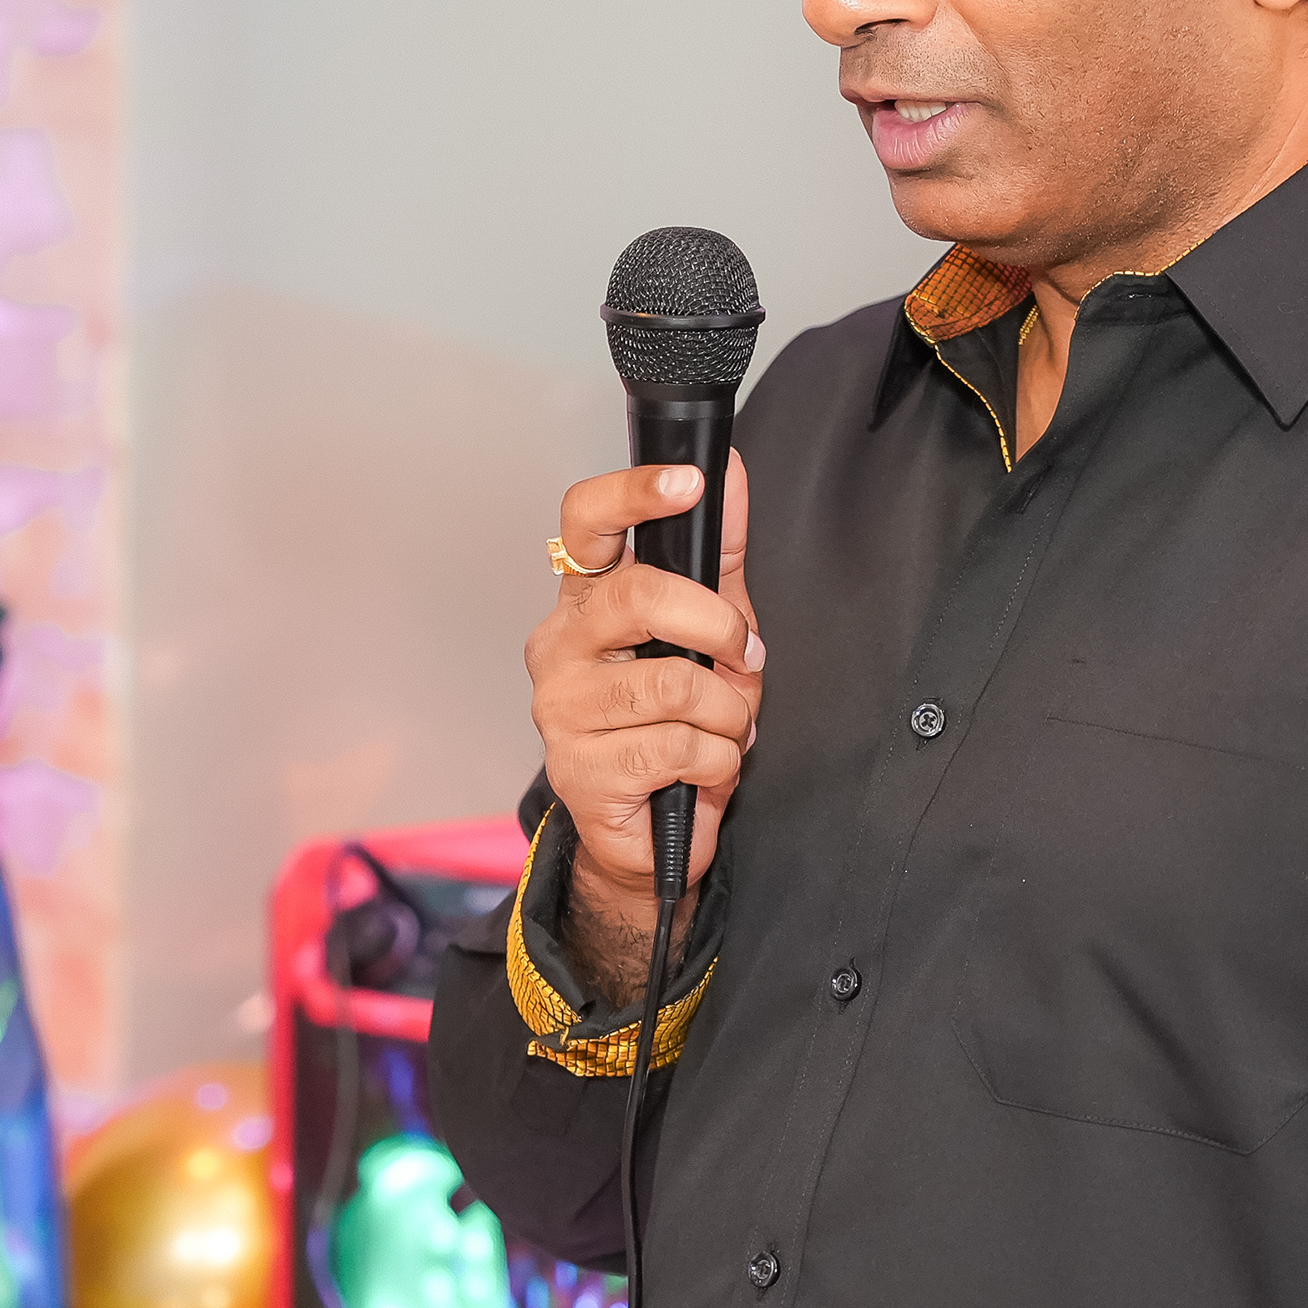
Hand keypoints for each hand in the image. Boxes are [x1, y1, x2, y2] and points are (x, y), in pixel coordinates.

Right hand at [526, 454, 761, 1007]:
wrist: (648, 836)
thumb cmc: (675, 722)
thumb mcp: (707, 630)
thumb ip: (718, 554)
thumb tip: (727, 470)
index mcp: (585, 601)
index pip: (584, 522)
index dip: (634, 493)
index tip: (690, 482)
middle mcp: (560, 647)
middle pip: (639, 597)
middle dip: (719, 626)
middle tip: (748, 657)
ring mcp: (561, 711)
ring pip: (673, 685)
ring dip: (729, 713)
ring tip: (727, 729)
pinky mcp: (579, 772)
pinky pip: (677, 748)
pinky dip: (718, 761)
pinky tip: (707, 768)